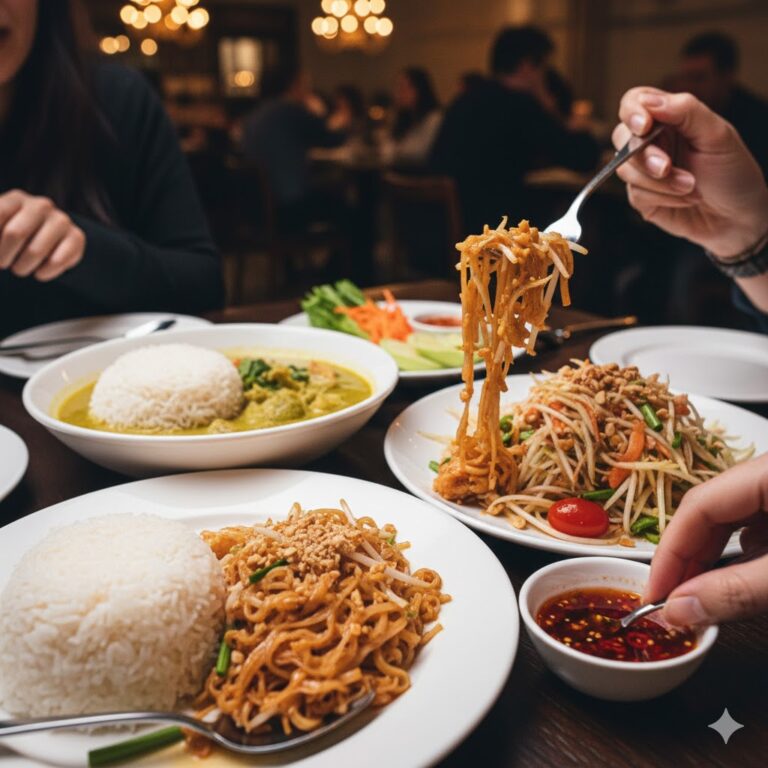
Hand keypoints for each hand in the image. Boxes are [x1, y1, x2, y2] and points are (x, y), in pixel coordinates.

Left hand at [0, 190, 85, 280]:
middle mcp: (41, 205)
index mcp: (17, 198)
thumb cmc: (16, 236)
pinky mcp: (77, 237)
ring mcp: (61, 220)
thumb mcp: (0, 229)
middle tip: (3, 264)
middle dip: (3, 257)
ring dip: (22, 267)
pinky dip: (43, 273)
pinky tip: (39, 272)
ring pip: (35, 251)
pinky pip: (56, 262)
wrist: (49, 243)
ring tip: (20, 268)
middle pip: (15, 234)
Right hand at [612, 87, 767, 258]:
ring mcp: (644, 171)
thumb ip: (685, 111)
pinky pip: (635, 194)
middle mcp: (653, 142)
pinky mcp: (641, 198)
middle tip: (666, 168)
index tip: (644, 126)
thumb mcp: (718, 135)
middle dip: (644, 155)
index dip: (632, 112)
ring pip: (626, 169)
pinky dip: (662, 197)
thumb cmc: (733, 172)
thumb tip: (648, 101)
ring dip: (659, 182)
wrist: (737, 217)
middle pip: (622, 137)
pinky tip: (685, 199)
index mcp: (670, 119)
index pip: (635, 102)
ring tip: (690, 187)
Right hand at [646, 453, 767, 626]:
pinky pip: (759, 530)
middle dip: (688, 561)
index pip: (697, 507)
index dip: (669, 553)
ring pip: (734, 523)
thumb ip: (736, 591)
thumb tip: (678, 610)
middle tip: (672, 606)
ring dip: (714, 563)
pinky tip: (741, 583)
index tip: (653, 596)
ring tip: (700, 600)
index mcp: (766, 472)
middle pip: (711, 514)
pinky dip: (744, 559)